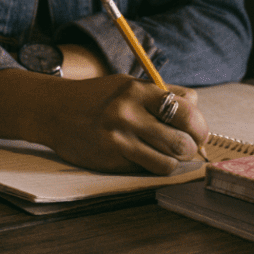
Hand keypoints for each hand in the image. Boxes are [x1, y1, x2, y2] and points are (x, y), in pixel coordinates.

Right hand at [37, 74, 207, 174]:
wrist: (54, 111)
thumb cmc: (99, 97)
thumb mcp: (128, 84)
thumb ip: (162, 94)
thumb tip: (196, 109)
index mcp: (138, 91)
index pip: (186, 111)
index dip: (199, 125)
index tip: (197, 130)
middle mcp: (129, 115)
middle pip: (182, 141)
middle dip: (191, 147)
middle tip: (187, 146)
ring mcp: (119, 140)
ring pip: (168, 163)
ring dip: (174, 161)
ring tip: (167, 153)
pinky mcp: (110, 160)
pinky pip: (145, 169)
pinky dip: (151, 165)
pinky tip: (143, 155)